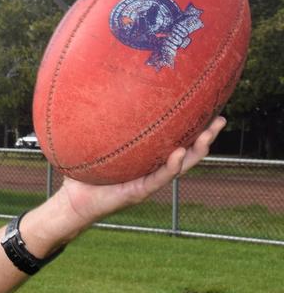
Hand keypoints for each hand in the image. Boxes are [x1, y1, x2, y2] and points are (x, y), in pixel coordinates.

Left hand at [51, 116, 227, 230]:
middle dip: (205, 136)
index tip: (205, 107)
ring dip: (196, 150)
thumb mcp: (92, 143)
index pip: (173, 139)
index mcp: (146, 158)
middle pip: (186, 151)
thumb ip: (98, 124)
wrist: (71, 200)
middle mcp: (151, 169)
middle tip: (221, 118)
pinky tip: (179, 152)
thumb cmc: (82, 171)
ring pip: (180, 165)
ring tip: (208, 134)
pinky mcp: (139, 192)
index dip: (190, 126)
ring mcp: (148, 181)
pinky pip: (159, 178)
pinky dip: (170, 166)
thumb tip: (94, 91)